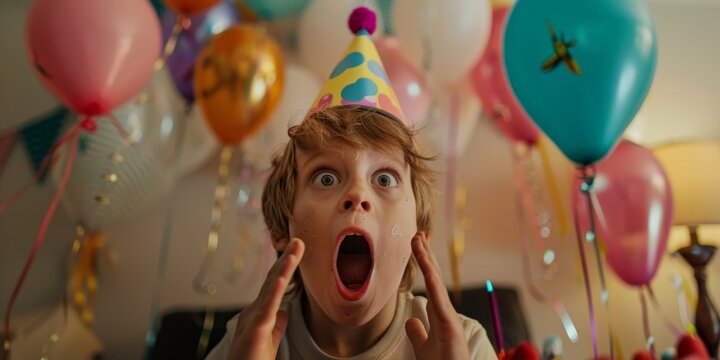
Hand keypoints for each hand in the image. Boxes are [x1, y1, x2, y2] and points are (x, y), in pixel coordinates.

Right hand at [226, 238, 304, 359]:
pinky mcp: (254, 331)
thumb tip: (284, 311)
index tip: (297, 249)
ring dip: (282, 270)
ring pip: (270, 290)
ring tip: (294, 252)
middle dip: (286, 260)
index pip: (275, 285)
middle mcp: (255, 311)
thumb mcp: (270, 339)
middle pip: (272, 281)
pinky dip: (273, 294)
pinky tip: (280, 280)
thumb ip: (277, 324)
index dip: (286, 267)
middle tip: (298, 241)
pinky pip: (266, 310)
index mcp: (260, 312)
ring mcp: (253, 319)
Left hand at [405, 233, 469, 359]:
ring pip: (435, 281)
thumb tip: (411, 321)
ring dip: (426, 258)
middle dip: (426, 254)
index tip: (418, 244)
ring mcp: (449, 317)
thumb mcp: (424, 348)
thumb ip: (419, 334)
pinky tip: (425, 262)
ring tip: (418, 238)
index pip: (431, 284)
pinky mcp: (449, 325)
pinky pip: (437, 295)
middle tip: (419, 232)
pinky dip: (431, 276)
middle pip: (434, 277)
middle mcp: (446, 313)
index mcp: (440, 316)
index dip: (425, 264)